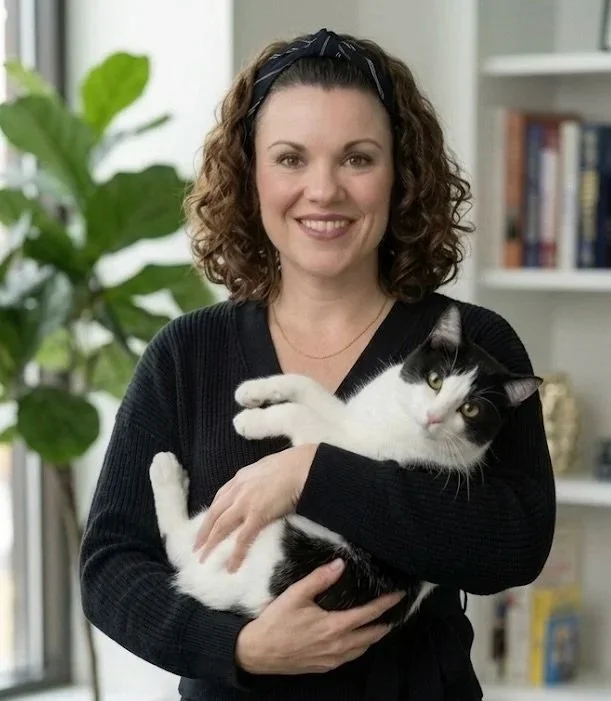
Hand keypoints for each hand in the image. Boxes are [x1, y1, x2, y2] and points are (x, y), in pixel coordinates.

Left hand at [194, 444, 316, 570]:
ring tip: (204, 559)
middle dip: (203, 532)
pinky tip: (232, 567)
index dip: (212, 514)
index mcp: (240, 478)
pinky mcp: (256, 515)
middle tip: (196, 548)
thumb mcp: (268, 469)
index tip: (206, 526)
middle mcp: (237, 490)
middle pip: (214, 514)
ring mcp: (245, 503)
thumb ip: (259, 480)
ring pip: (221, 527)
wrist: (302, 466)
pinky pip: (242, 539)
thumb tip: (262, 488)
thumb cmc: (293, 465)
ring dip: (211, 544)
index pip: (220, 498)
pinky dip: (235, 554)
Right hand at [235, 559, 403, 674]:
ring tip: (379, 625)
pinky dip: (359, 647)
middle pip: (371, 636)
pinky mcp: (323, 667)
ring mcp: (331, 659)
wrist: (257, 652)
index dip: (385, 604)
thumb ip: (319, 579)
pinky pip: (349, 658)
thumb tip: (340, 564)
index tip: (398, 595)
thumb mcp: (295, 594)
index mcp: (333, 627)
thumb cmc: (276, 621)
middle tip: (394, 612)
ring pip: (362, 649)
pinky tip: (356, 640)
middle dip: (385, 623)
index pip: (368, 615)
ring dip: (373, 637)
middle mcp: (337, 646)